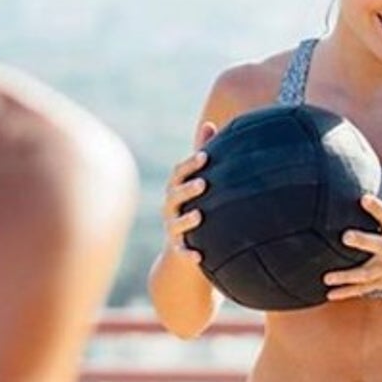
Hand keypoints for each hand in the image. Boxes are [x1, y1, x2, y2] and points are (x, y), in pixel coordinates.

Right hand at [160, 122, 216, 264]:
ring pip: (176, 223)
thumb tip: (210, 123)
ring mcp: (173, 228)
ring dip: (186, 219)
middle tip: (204, 183)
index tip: (205, 156)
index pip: (179, 173)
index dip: (190, 164)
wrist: (183, 247)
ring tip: (199, 215)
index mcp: (176, 189)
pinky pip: (180, 252)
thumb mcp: (197, 180)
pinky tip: (198, 257)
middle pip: (174, 195)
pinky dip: (187, 254)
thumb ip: (202, 153)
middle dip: (188, 189)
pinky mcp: (178, 249)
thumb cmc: (194, 204)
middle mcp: (171, 207)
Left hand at [322, 194, 381, 299]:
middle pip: (376, 245)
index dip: (376, 206)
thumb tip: (362, 200)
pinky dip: (346, 292)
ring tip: (327, 277)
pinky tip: (329, 294)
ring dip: (345, 276)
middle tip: (345, 236)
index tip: (364, 198)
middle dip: (361, 241)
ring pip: (365, 273)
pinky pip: (363, 289)